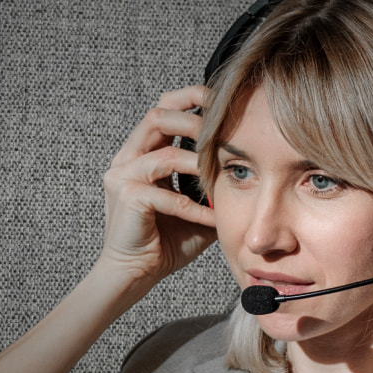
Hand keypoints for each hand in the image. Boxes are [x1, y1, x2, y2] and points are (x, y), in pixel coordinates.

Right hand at [96, 85, 216, 285]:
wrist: (136, 273)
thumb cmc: (165, 242)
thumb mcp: (196, 207)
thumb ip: (212, 185)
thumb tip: (249, 170)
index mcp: (141, 154)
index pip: (163, 111)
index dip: (190, 99)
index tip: (221, 101)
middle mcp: (127, 159)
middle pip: (156, 117)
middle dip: (193, 118)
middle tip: (222, 128)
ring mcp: (123, 177)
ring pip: (166, 155)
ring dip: (199, 165)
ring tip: (222, 176)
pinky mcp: (127, 198)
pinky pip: (169, 197)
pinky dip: (196, 209)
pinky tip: (213, 218)